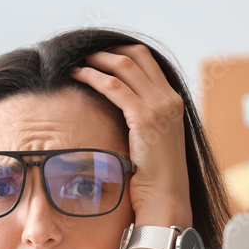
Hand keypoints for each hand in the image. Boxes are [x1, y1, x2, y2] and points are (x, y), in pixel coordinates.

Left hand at [70, 44, 191, 225]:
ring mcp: (160, 106)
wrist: (165, 198)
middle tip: (84, 53)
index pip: (147, 61)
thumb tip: (114, 114)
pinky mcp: (145, 118)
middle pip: (137, 55)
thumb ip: (139, 122)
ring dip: (96, 60)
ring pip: (124, 66)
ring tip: (75, 63)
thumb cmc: (152, 178)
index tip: (99, 54)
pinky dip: (93, 77)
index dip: (121, 52)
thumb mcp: (150, 141)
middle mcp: (169, 98)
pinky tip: (77, 76)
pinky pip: (114, 87)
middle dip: (107, 50)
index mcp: (172, 101)